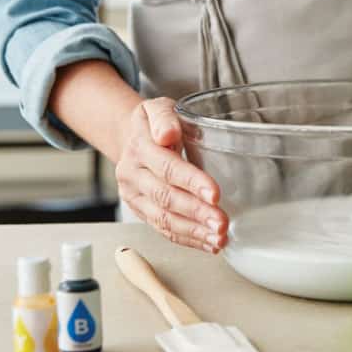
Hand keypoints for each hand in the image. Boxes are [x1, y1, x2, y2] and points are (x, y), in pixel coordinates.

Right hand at [115, 98, 227, 252]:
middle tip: (222, 223)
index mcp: (139, 148)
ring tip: (219, 238)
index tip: (215, 194)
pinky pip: (163, 229)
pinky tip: (208, 244)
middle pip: (166, 198)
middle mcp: (132, 175)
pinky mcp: (140, 211)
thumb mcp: (157, 108)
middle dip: (196, 213)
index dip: (192, 182)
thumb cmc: (153, 123)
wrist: (129, 137)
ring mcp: (134, 196)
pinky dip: (187, 239)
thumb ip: (164, 117)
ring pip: (163, 219)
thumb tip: (167, 135)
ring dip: (193, 232)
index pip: (167, 168)